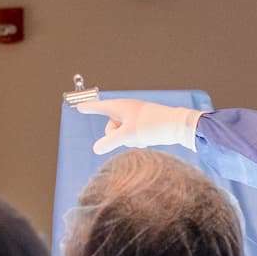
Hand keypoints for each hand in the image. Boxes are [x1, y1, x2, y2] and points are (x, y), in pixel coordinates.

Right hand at [75, 98, 200, 154]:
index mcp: (121, 106)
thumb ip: (108, 143)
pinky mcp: (144, 124)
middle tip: (130, 137)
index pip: (99, 107)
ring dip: (129, 140)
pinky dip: (137, 140)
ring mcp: (136, 117)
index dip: (89, 108)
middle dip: (117, 136)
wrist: (177, 126)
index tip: (79, 106)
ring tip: (143, 138)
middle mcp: (127, 109)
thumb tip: (96, 149)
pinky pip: (133, 136)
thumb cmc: (151, 126)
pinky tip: (148, 140)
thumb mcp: (127, 136)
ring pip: (123, 134)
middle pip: (111, 127)